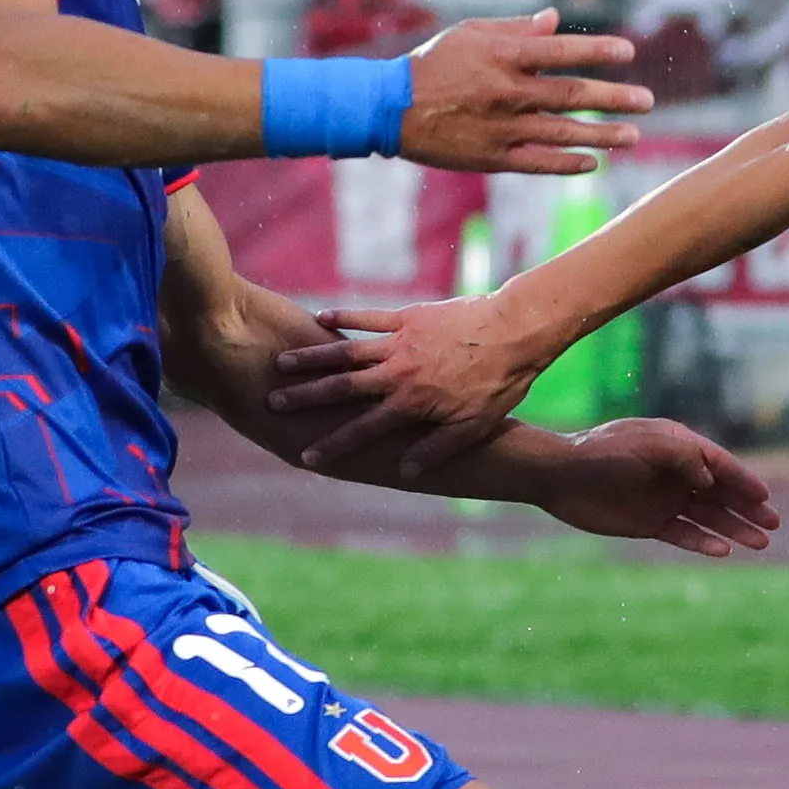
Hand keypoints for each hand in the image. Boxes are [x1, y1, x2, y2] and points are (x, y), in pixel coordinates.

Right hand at [270, 277, 567, 476]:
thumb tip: (403, 472)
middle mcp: (397, 372)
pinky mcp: (409, 316)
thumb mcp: (473, 427)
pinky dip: (343, 317)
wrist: (516, 330)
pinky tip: (320, 317)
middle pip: (342, 387)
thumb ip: (436, 450)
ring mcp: (400, 340)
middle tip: (272, 402)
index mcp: (411, 403)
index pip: (363, 429)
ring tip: (282, 362)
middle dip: (306, 397)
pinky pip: (369, 317)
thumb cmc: (499, 383)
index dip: (334, 445)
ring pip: (347, 351)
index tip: (306, 456)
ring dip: (313, 357)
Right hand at [398, 10, 656, 173]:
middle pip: (571, 95)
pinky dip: (567, 163)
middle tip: (648, 101)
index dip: (597, 51)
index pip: (561, 52)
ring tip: (634, 135)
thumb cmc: (434, 64)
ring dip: (602, 135)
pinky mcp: (492, 158)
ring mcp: (501, 128)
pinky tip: (593, 163)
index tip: (629, 52)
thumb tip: (555, 20)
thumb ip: (516, 29)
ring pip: (562, 133)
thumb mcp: (470, 35)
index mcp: (502, 57)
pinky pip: (538, 163)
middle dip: (614, 97)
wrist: (390, 108)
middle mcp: (507, 92)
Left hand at [525, 418, 780, 556]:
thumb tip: (710, 478)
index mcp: (678, 447)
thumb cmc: (602, 453)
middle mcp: (676, 474)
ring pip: (708, 517)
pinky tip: (723, 551)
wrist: (559, 476)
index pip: (720, 465)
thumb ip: (683, 456)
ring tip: (760, 544)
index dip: (745, 481)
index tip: (765, 499)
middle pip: (721, 494)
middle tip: (773, 525)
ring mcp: (664, 500)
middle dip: (748, 509)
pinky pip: (684, 535)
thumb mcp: (646, 444)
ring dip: (734, 529)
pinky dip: (704, 542)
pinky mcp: (649, 523)